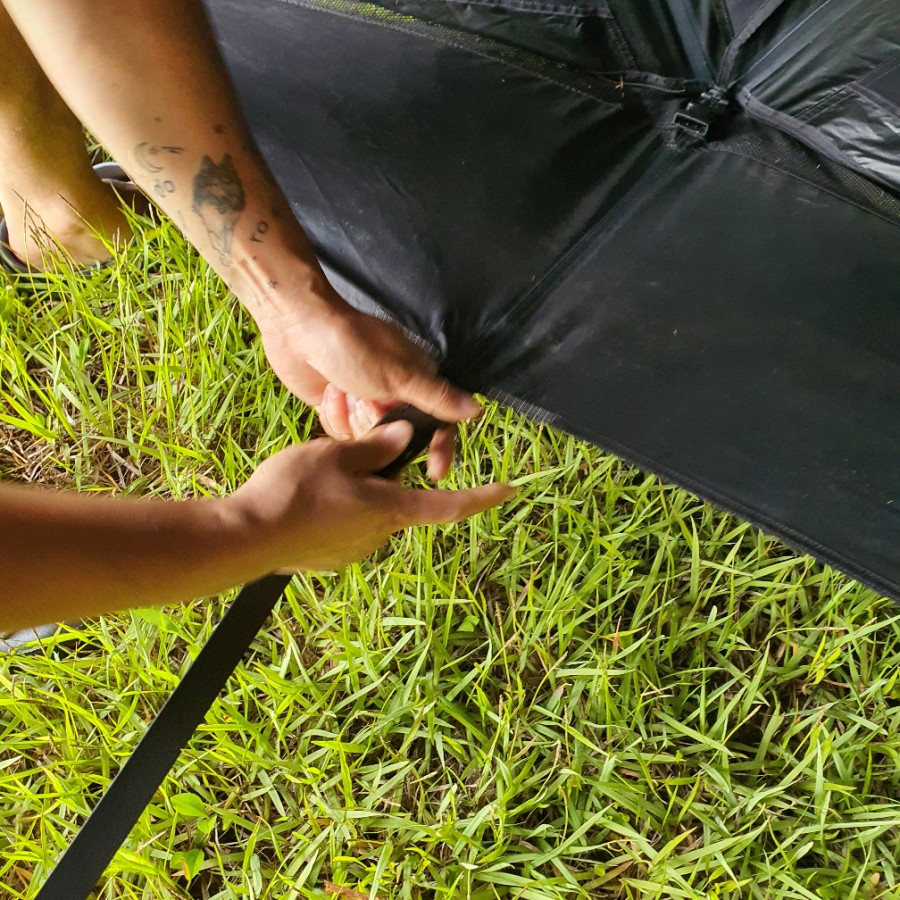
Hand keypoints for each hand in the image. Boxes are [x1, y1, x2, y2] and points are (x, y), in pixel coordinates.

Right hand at [223, 421, 514, 571]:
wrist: (245, 539)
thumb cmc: (293, 491)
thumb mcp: (336, 454)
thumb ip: (375, 447)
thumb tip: (404, 438)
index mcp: (389, 509)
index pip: (450, 505)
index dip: (483, 497)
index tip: (510, 489)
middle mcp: (378, 536)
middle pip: (397, 499)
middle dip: (384, 476)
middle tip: (348, 452)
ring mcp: (352, 551)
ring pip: (367, 510)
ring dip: (354, 490)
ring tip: (314, 474)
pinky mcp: (329, 558)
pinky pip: (343, 526)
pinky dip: (334, 508)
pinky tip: (304, 498)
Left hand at [258, 298, 480, 479]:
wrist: (297, 329)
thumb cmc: (352, 345)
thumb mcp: (398, 375)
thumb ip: (437, 397)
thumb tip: (476, 409)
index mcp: (417, 380)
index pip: (439, 422)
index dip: (439, 446)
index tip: (434, 470)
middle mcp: (395, 394)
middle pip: (399, 436)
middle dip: (378, 425)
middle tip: (365, 402)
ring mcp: (366, 401)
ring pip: (369, 439)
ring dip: (353, 418)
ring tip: (343, 391)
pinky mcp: (339, 408)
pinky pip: (343, 434)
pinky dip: (335, 415)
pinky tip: (329, 393)